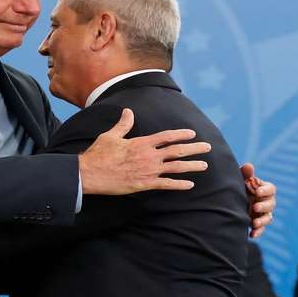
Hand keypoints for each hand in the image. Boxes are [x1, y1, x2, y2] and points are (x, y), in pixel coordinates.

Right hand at [78, 109, 209, 194]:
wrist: (90, 174)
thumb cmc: (99, 154)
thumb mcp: (111, 136)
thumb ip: (123, 124)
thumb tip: (128, 112)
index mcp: (142, 143)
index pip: (167, 136)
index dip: (181, 134)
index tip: (192, 133)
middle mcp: (149, 156)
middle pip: (177, 150)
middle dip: (194, 149)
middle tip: (207, 147)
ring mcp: (148, 171)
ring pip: (176, 167)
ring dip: (191, 166)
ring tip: (204, 165)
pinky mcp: (144, 184)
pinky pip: (166, 184)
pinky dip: (179, 184)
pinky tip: (190, 184)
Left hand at [241, 163, 275, 237]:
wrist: (227, 202)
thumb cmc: (236, 188)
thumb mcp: (239, 181)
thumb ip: (245, 175)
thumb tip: (249, 166)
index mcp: (263, 189)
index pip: (271, 189)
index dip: (266, 190)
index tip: (258, 192)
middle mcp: (265, 201)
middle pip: (271, 204)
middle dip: (264, 206)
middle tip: (255, 207)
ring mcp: (262, 214)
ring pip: (268, 218)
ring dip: (262, 221)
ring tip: (254, 223)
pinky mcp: (257, 224)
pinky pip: (261, 229)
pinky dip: (258, 232)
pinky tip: (251, 234)